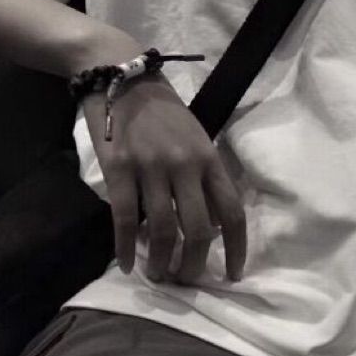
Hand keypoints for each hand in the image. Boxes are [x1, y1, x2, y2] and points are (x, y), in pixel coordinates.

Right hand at [82, 70, 246, 283]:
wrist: (122, 75)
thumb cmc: (162, 110)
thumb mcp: (195, 138)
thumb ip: (203, 177)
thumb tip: (210, 225)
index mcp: (209, 157)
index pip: (232, 212)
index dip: (236, 249)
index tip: (231, 275)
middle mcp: (186, 165)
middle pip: (199, 230)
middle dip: (194, 265)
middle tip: (186, 281)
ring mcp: (152, 167)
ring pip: (163, 231)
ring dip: (162, 262)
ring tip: (157, 276)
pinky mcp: (119, 169)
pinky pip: (126, 220)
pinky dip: (125, 248)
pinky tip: (126, 263)